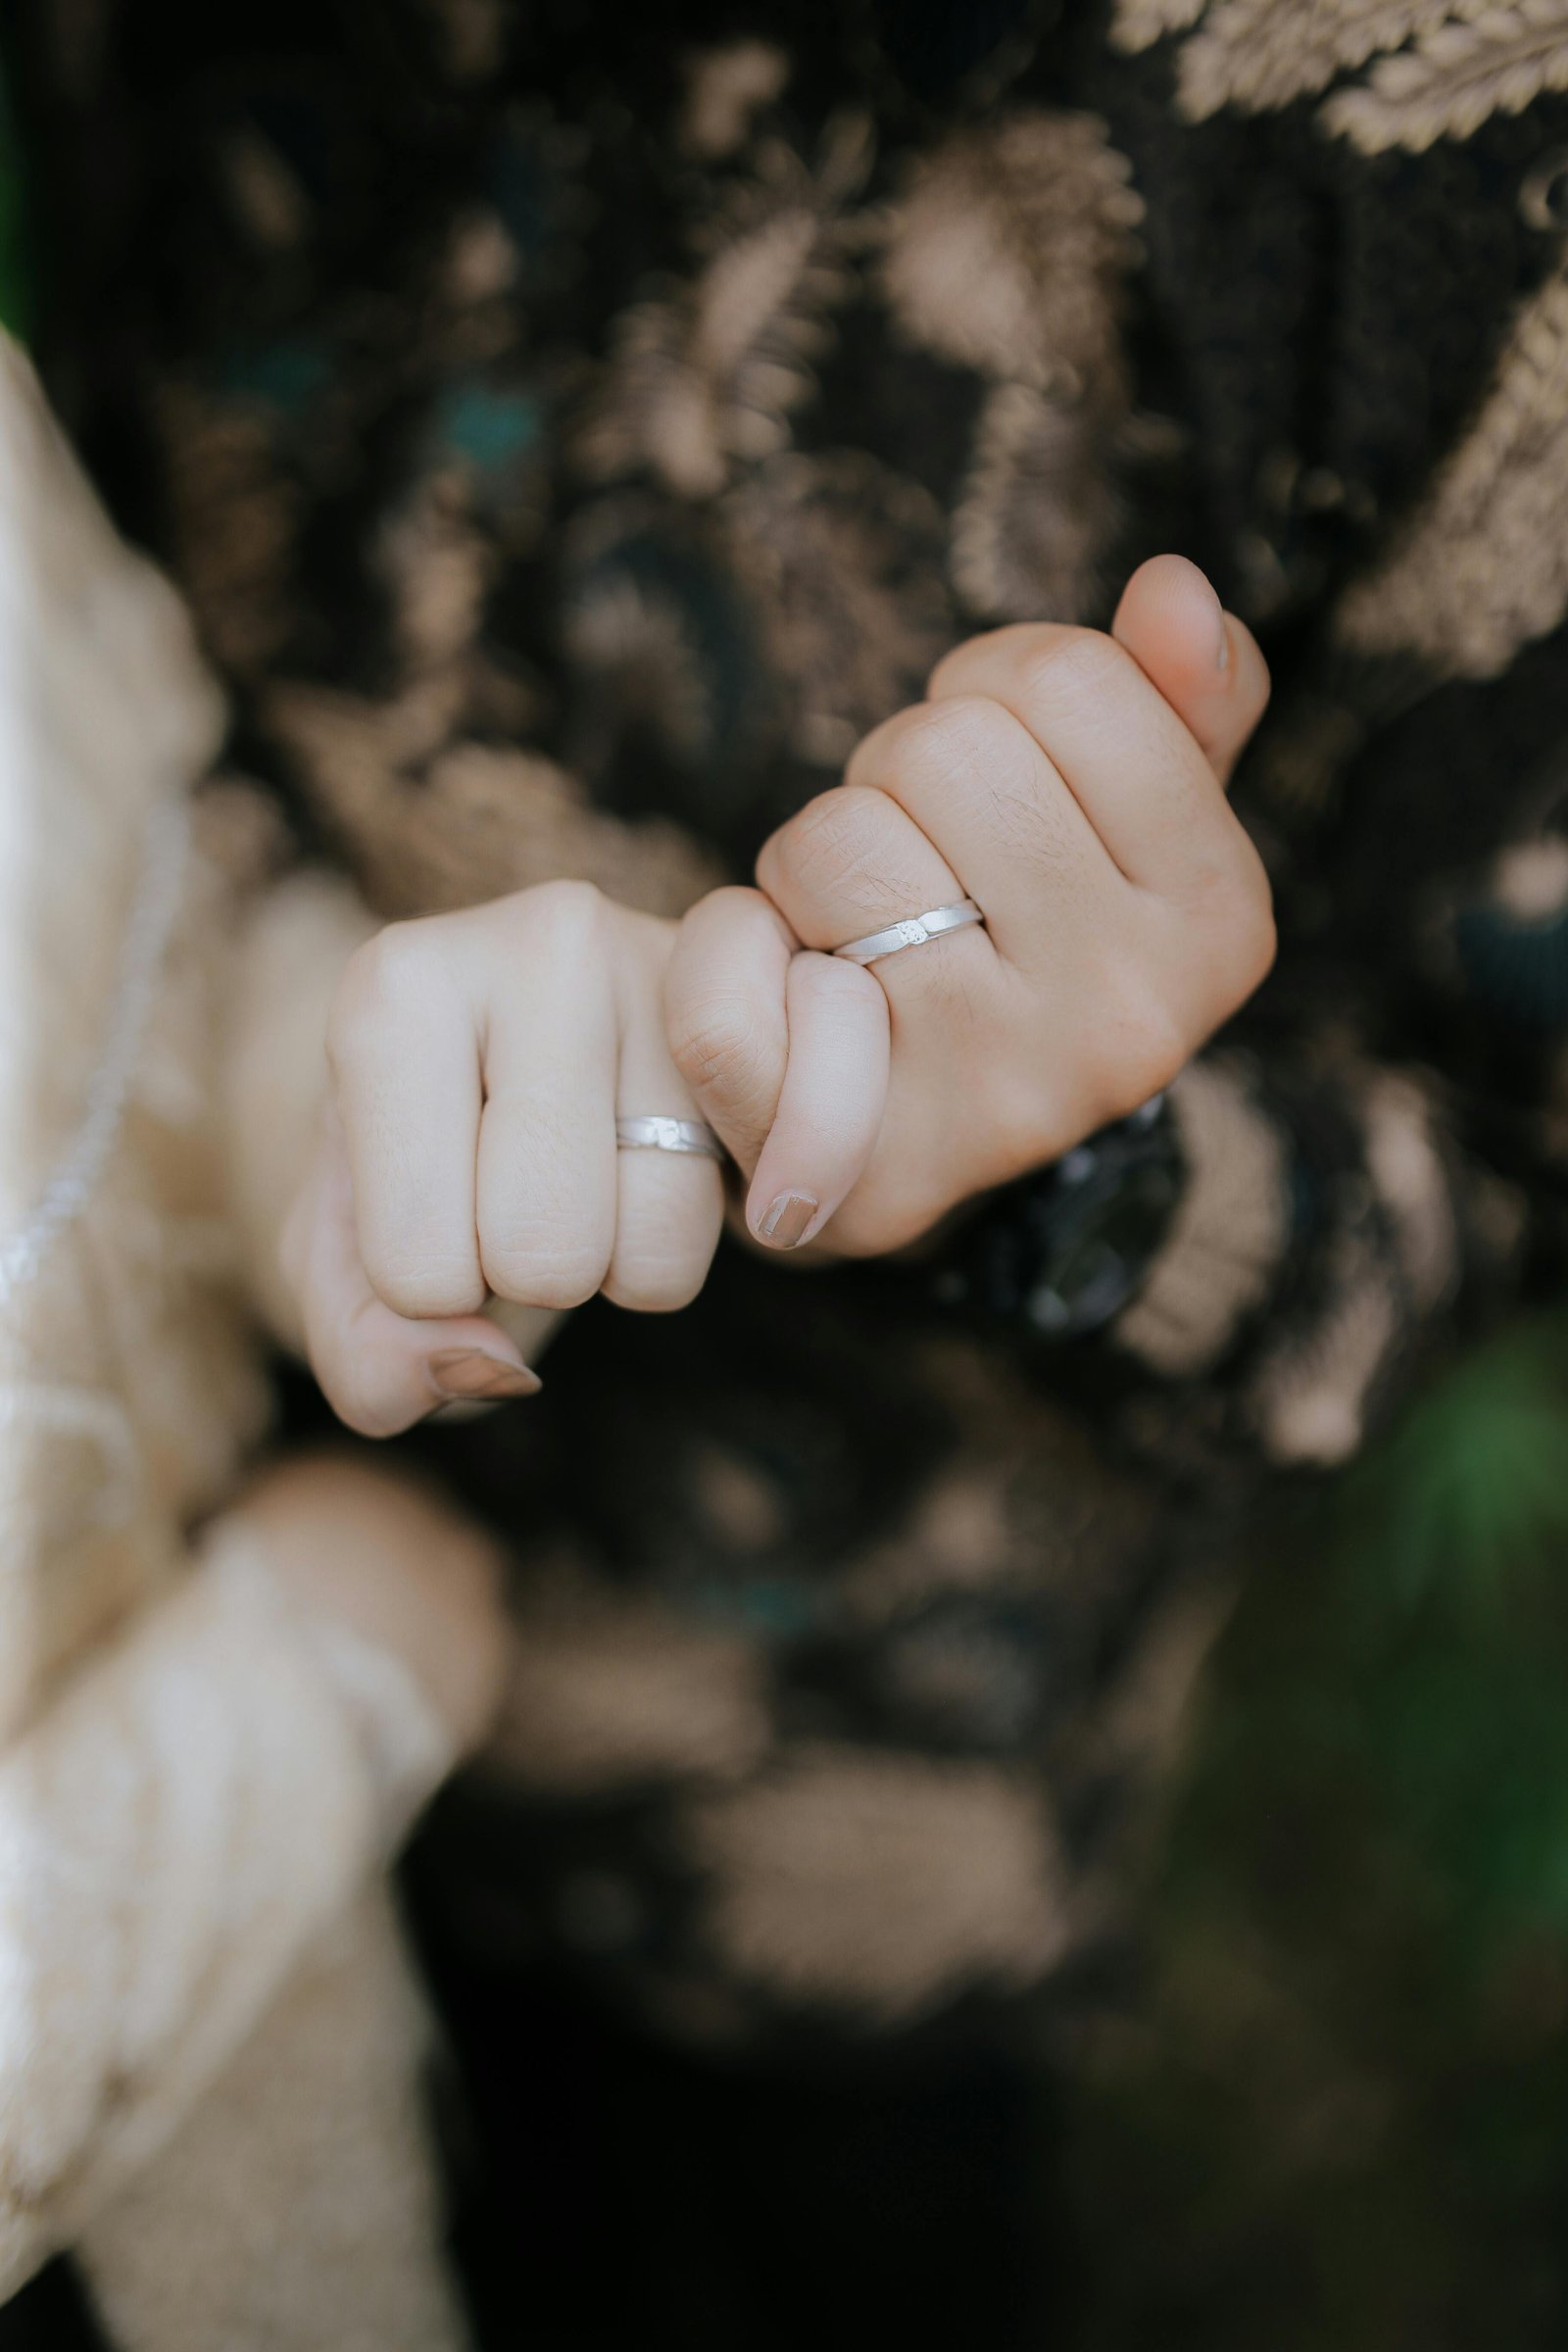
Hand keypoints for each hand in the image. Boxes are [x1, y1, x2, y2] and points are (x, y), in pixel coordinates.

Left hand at [282, 882, 721, 1435]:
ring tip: (587, 1179)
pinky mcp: (779, 1008)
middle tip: (510, 1201)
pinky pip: (775, 1202)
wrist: (506, 1077)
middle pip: (544, 1250)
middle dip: (526, 1280)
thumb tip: (490, 1366)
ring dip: (621, 1264)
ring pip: (659, 1241)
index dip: (424, 1298)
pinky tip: (668, 1171)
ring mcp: (676, 964)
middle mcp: (544, 940)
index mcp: (394, 991)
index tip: (423, 1214)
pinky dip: (721, 1232)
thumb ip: (368, 1360)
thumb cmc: (412, 1177)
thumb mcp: (345, 1282)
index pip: (417, 1265)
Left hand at [666, 555, 1274, 1256]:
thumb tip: (1176, 591)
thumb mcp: (1129, 825)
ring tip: (860, 933)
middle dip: (896, 775)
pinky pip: (732, 972)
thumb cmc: (1022, 942)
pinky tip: (782, 989)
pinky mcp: (863, 1168)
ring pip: (831, 843)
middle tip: (917, 864)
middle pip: (943, 749)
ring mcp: (997, 1104)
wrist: (921, 1147)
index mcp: (1217, 920)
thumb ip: (1172, 702)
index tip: (996, 774)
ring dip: (812, 861)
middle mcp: (1130, 1023)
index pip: (1068, 678)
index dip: (994, 688)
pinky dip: (724, 949)